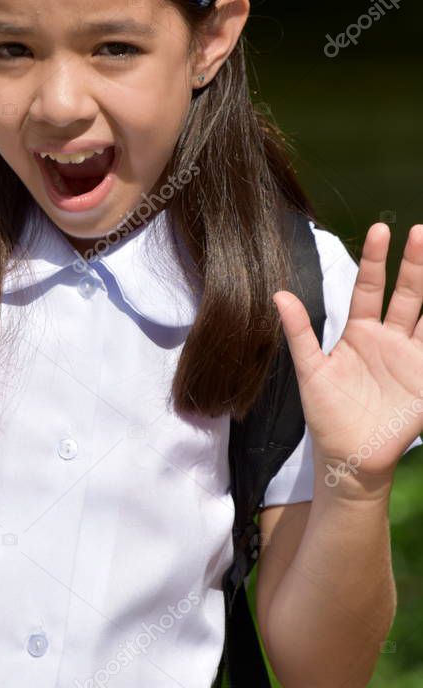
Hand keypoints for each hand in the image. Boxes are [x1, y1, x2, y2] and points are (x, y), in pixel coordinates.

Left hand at [272, 223, 422, 490]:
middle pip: (406, 294)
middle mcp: (388, 339)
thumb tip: (278, 294)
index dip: (375, 260)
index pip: (369, 288)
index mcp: (359, 332)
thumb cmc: (326, 415)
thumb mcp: (310, 371)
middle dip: (414, 264)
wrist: (349, 458)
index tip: (380, 229)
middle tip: (419, 232)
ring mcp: (410, 357)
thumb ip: (299, 333)